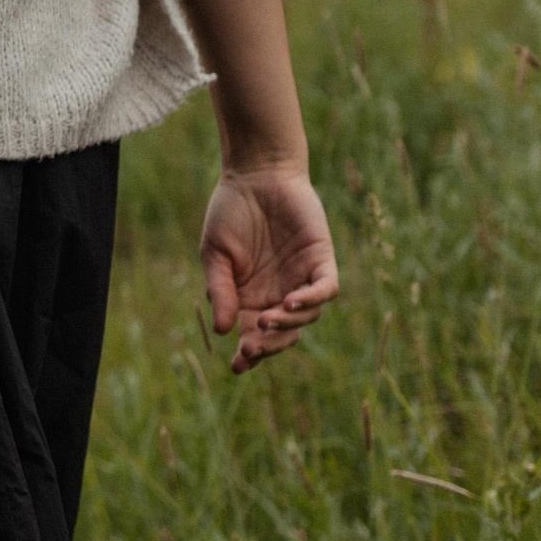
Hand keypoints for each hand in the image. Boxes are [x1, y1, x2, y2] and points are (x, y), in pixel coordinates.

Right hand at [200, 167, 338, 373]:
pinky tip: (289, 301)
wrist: (256, 174)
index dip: (249, 355)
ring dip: (286, 324)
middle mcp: (278, 293)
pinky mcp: (322, 261)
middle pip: (282, 334)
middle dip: (268, 346)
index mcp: (250, 296)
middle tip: (251, 348)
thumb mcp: (215, 254)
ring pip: (305, 318)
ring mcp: (303, 278)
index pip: (254, 335)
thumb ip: (220, 290)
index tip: (237, 366)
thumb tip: (222, 331)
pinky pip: (325, 291)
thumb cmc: (230, 212)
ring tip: (265, 319)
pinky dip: (311, 301)